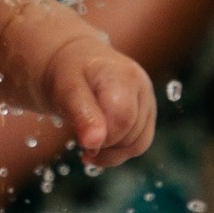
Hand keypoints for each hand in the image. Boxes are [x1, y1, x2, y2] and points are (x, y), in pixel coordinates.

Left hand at [44, 35, 154, 168]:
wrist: (76, 60)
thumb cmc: (69, 72)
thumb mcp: (66, 89)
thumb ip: (81, 114)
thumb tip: (94, 144)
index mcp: (124, 76)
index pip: (122, 119)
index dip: (102, 137)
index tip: (79, 139)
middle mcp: (143, 87)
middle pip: (131, 135)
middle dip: (103, 145)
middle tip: (78, 138)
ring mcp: (148, 101)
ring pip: (137, 144)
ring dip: (110, 152)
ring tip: (86, 143)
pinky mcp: (146, 114)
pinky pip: (138, 144)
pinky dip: (117, 152)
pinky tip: (98, 149)